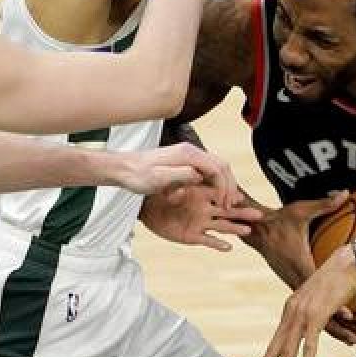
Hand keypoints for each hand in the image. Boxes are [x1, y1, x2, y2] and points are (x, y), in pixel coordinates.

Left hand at [116, 143, 236, 199]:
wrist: (124, 168)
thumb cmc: (138, 174)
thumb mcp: (158, 177)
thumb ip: (180, 175)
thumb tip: (199, 175)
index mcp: (188, 154)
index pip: (217, 168)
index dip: (224, 186)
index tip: (224, 203)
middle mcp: (192, 153)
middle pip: (222, 166)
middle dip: (230, 185)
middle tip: (231, 203)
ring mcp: (190, 157)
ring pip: (217, 168)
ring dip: (225, 184)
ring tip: (227, 201)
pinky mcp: (186, 164)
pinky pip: (208, 171)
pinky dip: (216, 183)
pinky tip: (216, 194)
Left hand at [140, 183, 261, 251]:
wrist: (145, 205)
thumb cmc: (156, 189)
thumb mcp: (164, 181)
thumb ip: (178, 183)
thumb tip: (188, 182)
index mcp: (200, 192)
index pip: (219, 192)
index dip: (230, 195)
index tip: (241, 198)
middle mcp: (204, 208)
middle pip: (227, 210)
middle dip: (242, 212)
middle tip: (258, 215)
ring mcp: (199, 222)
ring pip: (221, 226)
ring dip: (235, 228)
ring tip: (248, 231)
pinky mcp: (192, 235)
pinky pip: (207, 241)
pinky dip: (217, 244)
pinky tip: (228, 248)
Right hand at [245, 189, 355, 343]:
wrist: (258, 229)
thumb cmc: (281, 218)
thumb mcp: (302, 210)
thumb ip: (325, 204)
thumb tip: (344, 194)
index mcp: (300, 264)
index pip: (319, 289)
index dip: (333, 304)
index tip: (349, 316)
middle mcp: (296, 281)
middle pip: (316, 312)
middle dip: (336, 328)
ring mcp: (294, 287)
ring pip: (313, 316)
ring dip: (332, 329)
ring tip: (353, 340)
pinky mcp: (294, 289)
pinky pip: (310, 311)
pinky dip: (324, 320)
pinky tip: (340, 327)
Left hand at [250, 249, 355, 356]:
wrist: (349, 261)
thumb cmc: (340, 279)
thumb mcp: (325, 302)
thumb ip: (325, 319)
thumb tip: (337, 336)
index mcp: (291, 309)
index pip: (274, 341)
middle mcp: (292, 312)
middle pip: (273, 349)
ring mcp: (303, 315)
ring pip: (287, 352)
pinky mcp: (317, 316)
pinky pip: (309, 347)